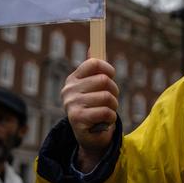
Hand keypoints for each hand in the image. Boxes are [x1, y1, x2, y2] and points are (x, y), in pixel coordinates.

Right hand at [62, 58, 118, 172]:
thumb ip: (95, 68)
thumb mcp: (94, 87)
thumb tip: (94, 45)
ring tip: (106, 112)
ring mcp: (71, 104)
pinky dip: (111, 118)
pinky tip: (103, 121)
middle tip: (109, 101)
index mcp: (73, 78)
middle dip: (114, 92)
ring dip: (113, 107)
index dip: (108, 69)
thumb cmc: (95, 107)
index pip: (94, 62)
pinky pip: (106, 112)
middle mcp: (69, 90)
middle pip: (104, 80)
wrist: (90, 137)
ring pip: (107, 97)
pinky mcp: (77, 119)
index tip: (111, 77)